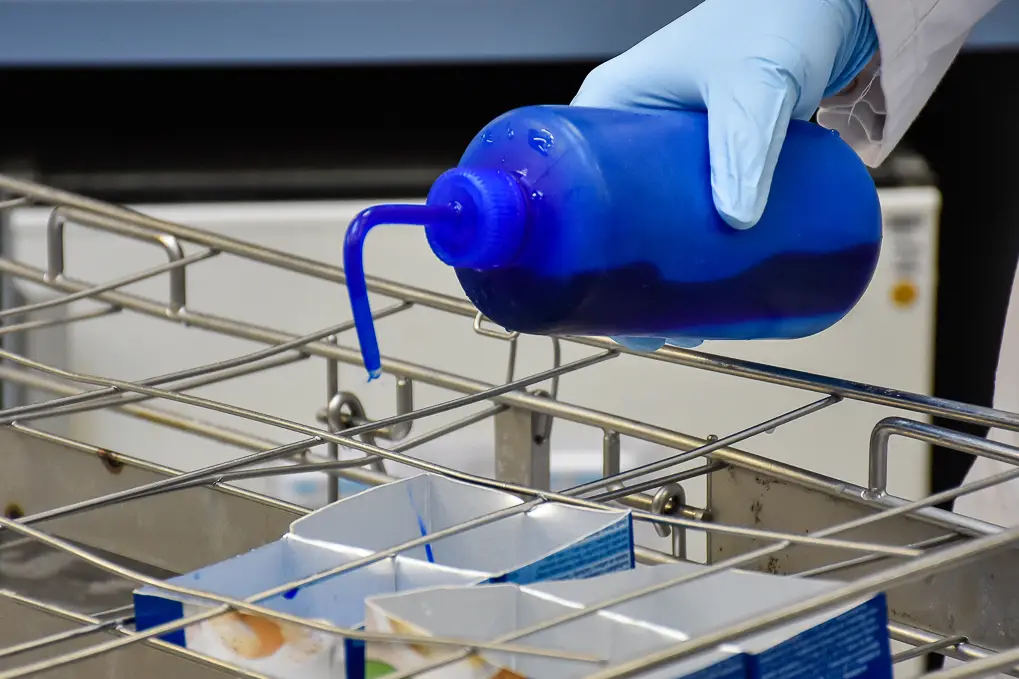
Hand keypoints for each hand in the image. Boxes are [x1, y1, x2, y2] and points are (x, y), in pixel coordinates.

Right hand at [574, 0, 877, 351]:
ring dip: (660, 279)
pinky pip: (691, 225)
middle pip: (608, 221)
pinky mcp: (717, 171)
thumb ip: (744, 148)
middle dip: (621, 276)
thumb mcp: (753, 86)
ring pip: (651, 230)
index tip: (581, 287)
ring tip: (680, 323)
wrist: (843, 6)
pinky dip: (695, 263)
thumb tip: (736, 223)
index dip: (565, 240)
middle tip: (642, 321)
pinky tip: (708, 297)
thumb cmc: (780, 18)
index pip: (563, 181)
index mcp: (611, 107)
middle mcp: (634, 137)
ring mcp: (675, 159)